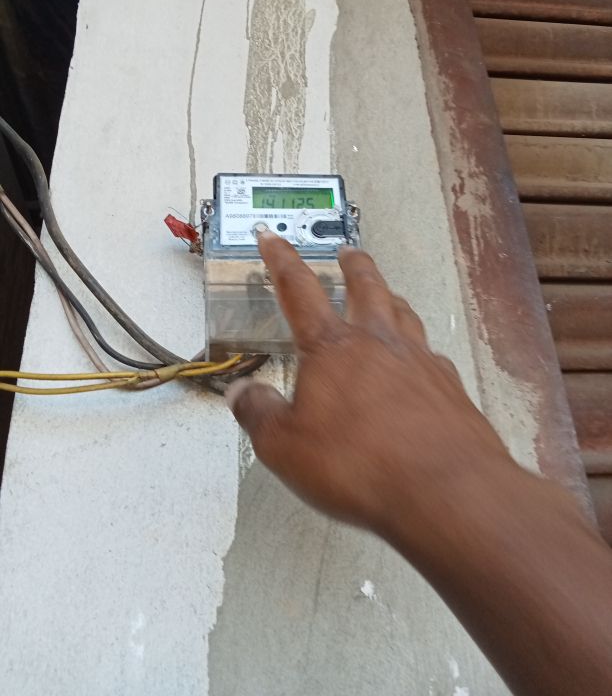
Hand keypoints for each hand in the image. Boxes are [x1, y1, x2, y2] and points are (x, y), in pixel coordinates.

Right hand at [226, 232, 510, 536]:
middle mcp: (378, 342)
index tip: (272, 237)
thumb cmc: (358, 464)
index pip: (299, 290)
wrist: (444, 489)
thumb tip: (242, 393)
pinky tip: (418, 361)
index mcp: (332, 348)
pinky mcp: (449, 387)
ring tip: (385, 295)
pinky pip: (430, 354)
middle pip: (366, 286)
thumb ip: (259, 415)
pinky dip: (418, 347)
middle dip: (353, 265)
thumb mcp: (285, 447)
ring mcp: (419, 361)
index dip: (281, 260)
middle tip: (348, 252)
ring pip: (403, 312)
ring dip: (389, 297)